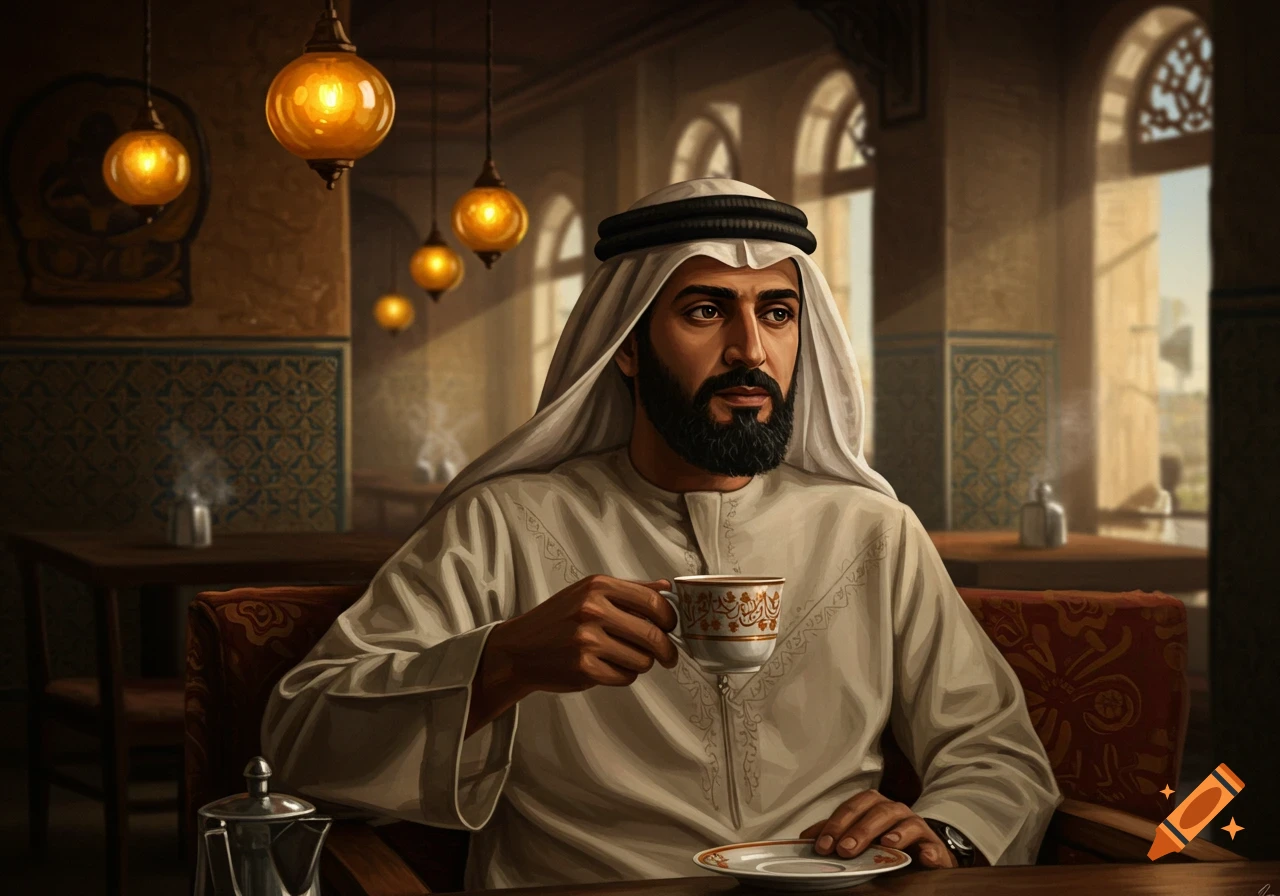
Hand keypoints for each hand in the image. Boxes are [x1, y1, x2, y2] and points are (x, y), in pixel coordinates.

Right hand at [485, 575, 678, 694]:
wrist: (518, 650)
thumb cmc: (556, 620)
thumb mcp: (587, 593)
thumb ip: (628, 589)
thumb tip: (666, 586)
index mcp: (598, 587)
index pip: (652, 601)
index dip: (670, 618)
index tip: (671, 627)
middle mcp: (593, 610)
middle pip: (652, 634)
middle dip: (666, 649)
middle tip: (668, 656)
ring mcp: (587, 640)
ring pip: (642, 659)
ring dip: (641, 663)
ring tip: (625, 658)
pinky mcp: (584, 668)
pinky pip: (625, 677)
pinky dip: (623, 675)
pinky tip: (608, 667)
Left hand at [798, 790, 957, 869]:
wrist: (921, 847)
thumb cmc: (884, 839)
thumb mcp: (859, 835)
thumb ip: (835, 834)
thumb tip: (805, 839)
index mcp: (873, 805)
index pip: (852, 808)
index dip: (836, 824)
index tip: (822, 845)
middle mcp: (894, 810)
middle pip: (877, 812)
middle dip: (860, 830)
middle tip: (845, 849)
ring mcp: (915, 825)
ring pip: (905, 822)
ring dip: (895, 834)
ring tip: (886, 844)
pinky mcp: (933, 844)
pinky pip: (932, 845)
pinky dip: (929, 851)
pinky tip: (924, 857)